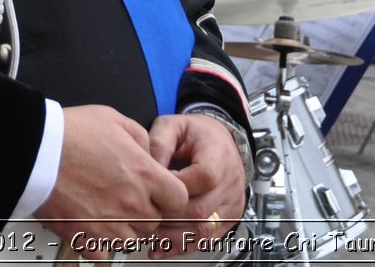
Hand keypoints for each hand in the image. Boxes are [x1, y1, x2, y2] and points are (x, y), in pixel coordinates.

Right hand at [36, 106, 188, 257]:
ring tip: (109, 210)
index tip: (160, 190)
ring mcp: (108, 223)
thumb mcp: (115, 119)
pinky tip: (93, 224)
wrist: (35, 150)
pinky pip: (104, 252)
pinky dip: (100, 242)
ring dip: (125, 228)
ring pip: (132, 240)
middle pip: (156, 222)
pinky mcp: (85, 235)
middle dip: (147, 210)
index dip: (171, 194)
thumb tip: (147, 152)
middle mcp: (130, 203)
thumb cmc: (70, 133)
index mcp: (143, 174)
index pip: (179, 198)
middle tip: (128, 196)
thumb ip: (141, 138)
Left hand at [145, 114, 246, 257]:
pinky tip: (161, 248)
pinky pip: (207, 240)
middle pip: (201, 211)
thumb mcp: (173, 126)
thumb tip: (147, 170)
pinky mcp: (227, 219)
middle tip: (143, 216)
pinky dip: (182, 246)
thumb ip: (159, 144)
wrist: (219, 141)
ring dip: (172, 237)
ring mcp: (231, 204)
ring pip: (203, 231)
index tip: (155, 187)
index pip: (204, 178)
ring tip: (148, 234)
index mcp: (219, 156)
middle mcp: (230, 182)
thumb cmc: (195, 134)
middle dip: (168, 218)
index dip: (176, 188)